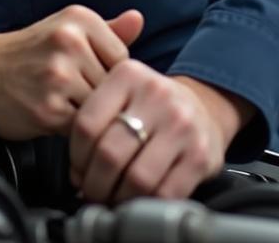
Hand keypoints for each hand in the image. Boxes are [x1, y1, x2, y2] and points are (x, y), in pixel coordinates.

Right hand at [0, 5, 143, 139]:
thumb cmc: (29, 53)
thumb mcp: (67, 29)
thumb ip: (108, 30)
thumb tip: (138, 19)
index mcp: (79, 18)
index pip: (124, 58)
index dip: (109, 74)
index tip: (87, 73)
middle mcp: (69, 41)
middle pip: (113, 84)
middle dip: (98, 95)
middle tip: (73, 91)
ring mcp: (59, 75)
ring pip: (99, 107)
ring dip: (86, 112)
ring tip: (63, 101)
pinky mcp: (50, 109)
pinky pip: (82, 127)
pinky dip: (72, 127)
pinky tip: (54, 113)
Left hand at [69, 65, 253, 201]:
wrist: (201, 109)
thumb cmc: (150, 108)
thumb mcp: (121, 96)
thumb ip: (95, 124)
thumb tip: (77, 175)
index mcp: (129, 74)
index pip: (87, 123)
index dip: (76, 156)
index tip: (78, 171)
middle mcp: (157, 95)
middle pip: (109, 153)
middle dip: (95, 183)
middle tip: (92, 192)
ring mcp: (182, 125)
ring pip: (136, 178)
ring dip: (118, 198)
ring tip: (112, 198)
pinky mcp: (201, 155)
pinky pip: (164, 193)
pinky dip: (145, 204)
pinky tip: (137, 200)